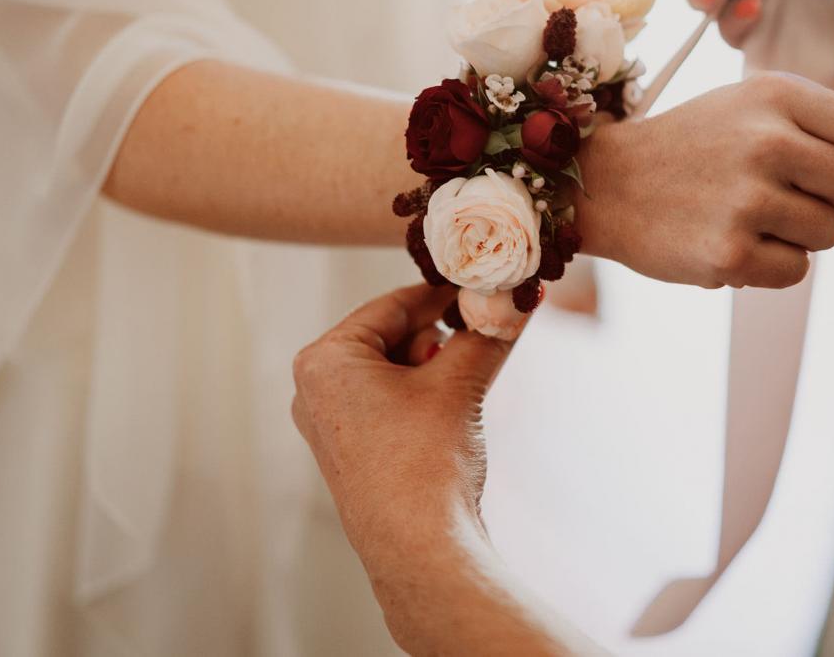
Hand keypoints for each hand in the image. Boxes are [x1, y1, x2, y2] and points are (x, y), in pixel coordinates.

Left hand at [291, 284, 512, 563]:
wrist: (421, 550)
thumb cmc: (425, 463)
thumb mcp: (459, 383)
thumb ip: (486, 333)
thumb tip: (518, 300)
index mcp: (325, 360)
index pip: (393, 304)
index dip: (443, 292)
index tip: (481, 282)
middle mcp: (316, 388)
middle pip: (392, 335)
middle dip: (442, 333)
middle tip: (484, 329)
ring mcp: (331, 423)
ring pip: (396, 369)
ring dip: (438, 366)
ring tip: (470, 379)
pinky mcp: (352, 452)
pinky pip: (392, 402)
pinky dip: (427, 395)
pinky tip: (456, 407)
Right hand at [576, 71, 833, 289]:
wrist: (607, 184)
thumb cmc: (693, 145)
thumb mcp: (751, 105)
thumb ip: (822, 122)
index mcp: (778, 95)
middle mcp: (767, 141)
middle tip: (790, 195)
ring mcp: (747, 198)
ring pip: (830, 234)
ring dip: (801, 234)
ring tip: (748, 214)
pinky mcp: (730, 252)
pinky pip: (795, 271)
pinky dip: (770, 265)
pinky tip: (730, 239)